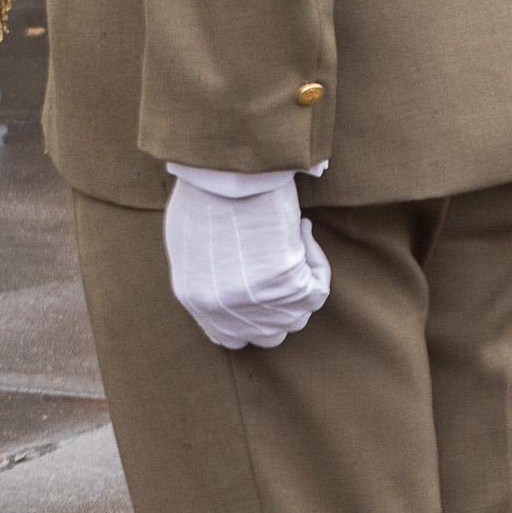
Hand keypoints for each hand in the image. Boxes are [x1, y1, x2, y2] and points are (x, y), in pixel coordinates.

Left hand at [161, 166, 332, 350]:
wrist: (226, 176)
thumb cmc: (206, 192)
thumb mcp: (193, 237)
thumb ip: (211, 267)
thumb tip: (239, 273)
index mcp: (196, 299)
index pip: (229, 336)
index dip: (249, 320)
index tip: (260, 290)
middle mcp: (226, 314)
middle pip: (267, 335)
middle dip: (279, 308)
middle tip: (281, 268)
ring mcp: (260, 309)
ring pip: (296, 317)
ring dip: (298, 282)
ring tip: (288, 239)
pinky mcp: (292, 293)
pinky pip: (318, 290)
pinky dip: (316, 261)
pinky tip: (301, 229)